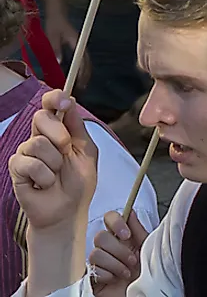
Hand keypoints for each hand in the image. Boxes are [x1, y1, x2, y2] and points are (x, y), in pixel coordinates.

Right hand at [8, 90, 98, 230]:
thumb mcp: (87, 152)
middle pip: (40, 117)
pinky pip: (30, 164)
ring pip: (37, 143)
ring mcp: (25, 153)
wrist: (68, 211)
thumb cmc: (78, 183)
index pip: (50, 105)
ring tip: (56, 174)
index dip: (55, 98)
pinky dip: (44, 176)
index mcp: (57, 130)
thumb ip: (78, 128)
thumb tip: (70, 102)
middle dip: (60, 135)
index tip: (65, 103)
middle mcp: (39, 137)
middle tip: (67, 152)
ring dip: (55, 162)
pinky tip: (45, 184)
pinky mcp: (16, 169)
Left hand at [45, 14, 90, 90]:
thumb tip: (59, 62)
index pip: (82, 60)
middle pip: (87, 63)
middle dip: (86, 75)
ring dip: (85, 73)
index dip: (82, 72)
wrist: (57, 13)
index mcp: (77, 42)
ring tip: (81, 84)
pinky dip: (82, 68)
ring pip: (86, 62)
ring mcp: (80, 46)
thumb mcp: (52, 36)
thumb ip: (56, 49)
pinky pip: (83, 60)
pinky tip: (77, 74)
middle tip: (81, 87)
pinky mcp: (78, 46)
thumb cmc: (55, 24)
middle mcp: (81, 45)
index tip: (80, 82)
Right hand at [90, 210, 148, 295]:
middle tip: (132, 261)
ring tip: (126, 273)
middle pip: (100, 236)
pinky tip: (115, 279)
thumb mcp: (147, 248)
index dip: (116, 222)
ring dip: (115, 264)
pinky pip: (92, 270)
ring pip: (95, 253)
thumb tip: (131, 212)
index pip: (109, 218)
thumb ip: (138, 230)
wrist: (145, 293)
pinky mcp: (91, 276)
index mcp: (121, 237)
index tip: (127, 235)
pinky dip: (107, 275)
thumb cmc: (148, 272)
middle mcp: (108, 247)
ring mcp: (98, 262)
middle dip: (119, 250)